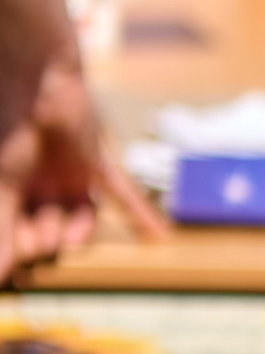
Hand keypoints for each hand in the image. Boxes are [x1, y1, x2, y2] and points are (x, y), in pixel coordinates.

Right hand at [0, 58, 162, 270]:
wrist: (33, 76)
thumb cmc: (8, 125)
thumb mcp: (3, 184)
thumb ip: (0, 229)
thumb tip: (1, 277)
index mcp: (5, 188)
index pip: (15, 231)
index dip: (18, 246)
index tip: (19, 263)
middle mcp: (35, 185)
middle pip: (47, 228)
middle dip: (41, 239)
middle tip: (37, 242)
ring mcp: (66, 174)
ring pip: (81, 217)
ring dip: (77, 233)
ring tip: (65, 240)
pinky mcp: (93, 162)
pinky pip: (120, 192)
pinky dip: (139, 213)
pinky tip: (159, 237)